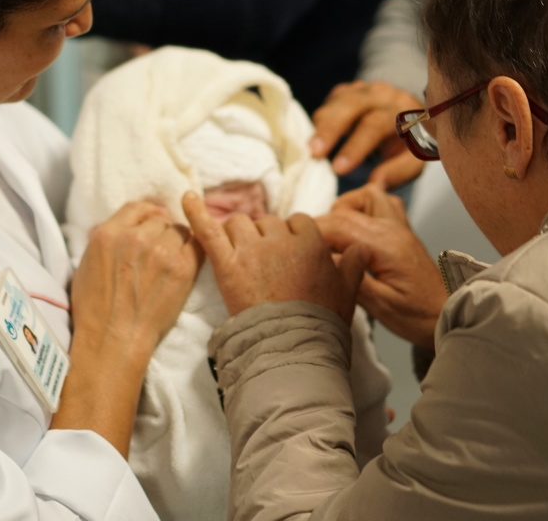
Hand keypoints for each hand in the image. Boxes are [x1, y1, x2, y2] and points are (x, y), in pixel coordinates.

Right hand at [69, 200, 200, 356]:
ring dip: (178, 242)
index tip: (156, 219)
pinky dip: (193, 251)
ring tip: (172, 260)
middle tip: (163, 250)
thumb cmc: (95, 310)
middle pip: (161, 220)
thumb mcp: (85, 266)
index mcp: (109, 233)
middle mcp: (135, 237)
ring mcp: (160, 251)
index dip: (149, 213)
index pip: (137, 208)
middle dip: (162, 232)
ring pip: (180, 231)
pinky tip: (186, 264)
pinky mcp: (182, 267)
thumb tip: (118, 230)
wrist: (114, 339)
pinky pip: (196, 246)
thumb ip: (104, 242)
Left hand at [182, 192, 363, 324]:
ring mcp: (252, 250)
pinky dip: (195, 213)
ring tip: (240, 257)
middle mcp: (281, 240)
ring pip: (239, 223)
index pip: (297, 221)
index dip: (291, 237)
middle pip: (266, 222)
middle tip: (264, 267)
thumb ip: (353, 265)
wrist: (293, 349)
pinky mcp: (227, 264)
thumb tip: (362, 248)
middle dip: (264, 239)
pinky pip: (208, 230)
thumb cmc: (322, 324)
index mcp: (312, 242)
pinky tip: (186, 198)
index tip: (289, 255)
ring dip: (238, 235)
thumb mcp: (348, 293)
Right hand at [309, 80, 425, 187]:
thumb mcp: (415, 159)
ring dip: (321, 125)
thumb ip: (399, 171)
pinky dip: (319, 122)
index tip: (338, 169)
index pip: (375, 124)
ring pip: (336, 102)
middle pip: (351, 104)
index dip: (355, 146)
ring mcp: (361, 90)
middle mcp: (381, 94)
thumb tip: (376, 184)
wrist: (409, 116)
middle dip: (330, 129)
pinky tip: (312, 140)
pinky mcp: (345, 92)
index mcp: (400, 109)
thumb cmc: (410, 142)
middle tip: (313, 152)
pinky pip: (328, 104)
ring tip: (308, 149)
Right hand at [317, 185, 444, 347]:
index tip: (292, 243)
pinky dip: (364, 206)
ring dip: (343, 209)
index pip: (338, 226)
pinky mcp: (402, 230)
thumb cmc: (416, 316)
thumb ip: (351, 279)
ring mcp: (399, 226)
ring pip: (365, 196)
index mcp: (386, 246)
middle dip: (320, 223)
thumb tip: (323, 261)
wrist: (448, 315)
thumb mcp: (380, 306)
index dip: (311, 233)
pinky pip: (382, 202)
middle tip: (305, 245)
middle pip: (345, 211)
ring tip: (332, 234)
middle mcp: (393, 229)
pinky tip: (355, 224)